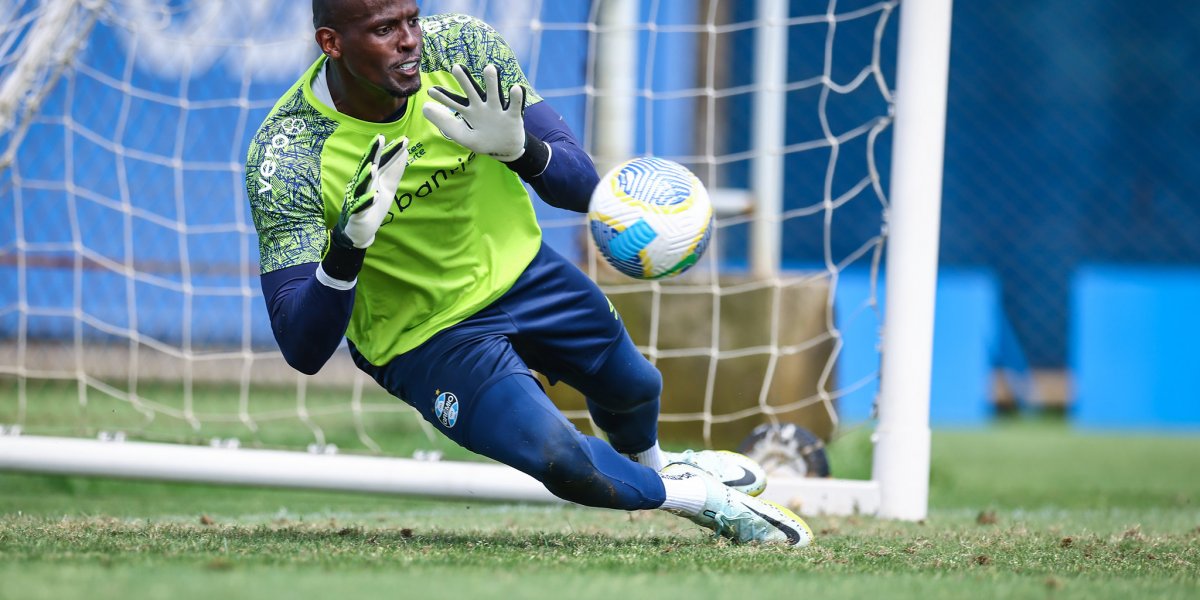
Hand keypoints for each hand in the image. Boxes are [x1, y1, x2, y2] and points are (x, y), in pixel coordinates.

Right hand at [332, 134, 408, 249]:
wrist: (359, 231)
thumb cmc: (372, 206)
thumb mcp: (387, 187)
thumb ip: (394, 171)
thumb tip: (405, 151)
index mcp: (369, 177)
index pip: (380, 161)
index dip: (391, 151)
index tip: (404, 140)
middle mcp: (361, 184)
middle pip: (367, 166)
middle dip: (373, 153)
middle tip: (380, 138)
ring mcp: (356, 198)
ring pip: (361, 185)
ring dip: (366, 176)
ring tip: (373, 167)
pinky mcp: (356, 214)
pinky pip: (360, 207)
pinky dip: (366, 201)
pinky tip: (374, 196)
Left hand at [423, 64, 526, 161]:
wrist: (505, 150)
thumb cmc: (483, 141)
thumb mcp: (462, 135)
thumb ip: (445, 123)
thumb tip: (424, 107)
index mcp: (470, 111)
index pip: (454, 103)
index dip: (443, 98)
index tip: (431, 92)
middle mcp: (483, 107)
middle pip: (472, 91)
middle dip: (465, 80)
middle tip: (456, 67)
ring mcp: (497, 110)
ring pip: (494, 93)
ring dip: (492, 81)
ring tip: (489, 68)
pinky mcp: (512, 116)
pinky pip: (514, 105)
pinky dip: (516, 97)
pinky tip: (515, 88)